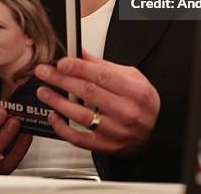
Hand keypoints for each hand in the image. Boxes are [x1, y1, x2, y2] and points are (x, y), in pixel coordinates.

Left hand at [35, 49, 159, 156]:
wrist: (156, 131)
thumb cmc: (143, 102)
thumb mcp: (132, 77)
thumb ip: (104, 66)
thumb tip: (81, 54)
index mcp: (134, 90)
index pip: (101, 76)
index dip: (79, 68)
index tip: (62, 62)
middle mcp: (125, 111)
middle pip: (88, 92)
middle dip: (62, 80)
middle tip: (44, 72)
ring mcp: (115, 130)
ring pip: (81, 115)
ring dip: (58, 101)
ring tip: (44, 91)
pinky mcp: (106, 146)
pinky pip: (80, 138)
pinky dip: (63, 127)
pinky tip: (54, 116)